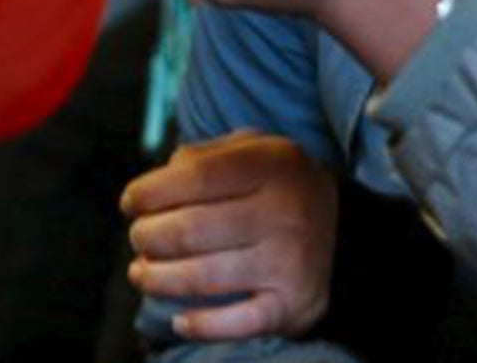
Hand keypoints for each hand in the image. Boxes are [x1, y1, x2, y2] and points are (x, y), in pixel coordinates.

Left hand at [123, 132, 336, 341]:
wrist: (347, 236)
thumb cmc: (281, 187)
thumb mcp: (257, 151)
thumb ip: (209, 155)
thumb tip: (161, 176)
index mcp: (271, 166)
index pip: (198, 177)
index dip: (152, 190)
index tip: (130, 202)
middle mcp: (282, 213)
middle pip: (191, 229)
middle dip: (148, 237)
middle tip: (138, 238)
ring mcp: (287, 262)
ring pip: (202, 278)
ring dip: (158, 280)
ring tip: (141, 273)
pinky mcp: (289, 305)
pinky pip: (234, 323)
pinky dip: (199, 325)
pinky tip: (179, 319)